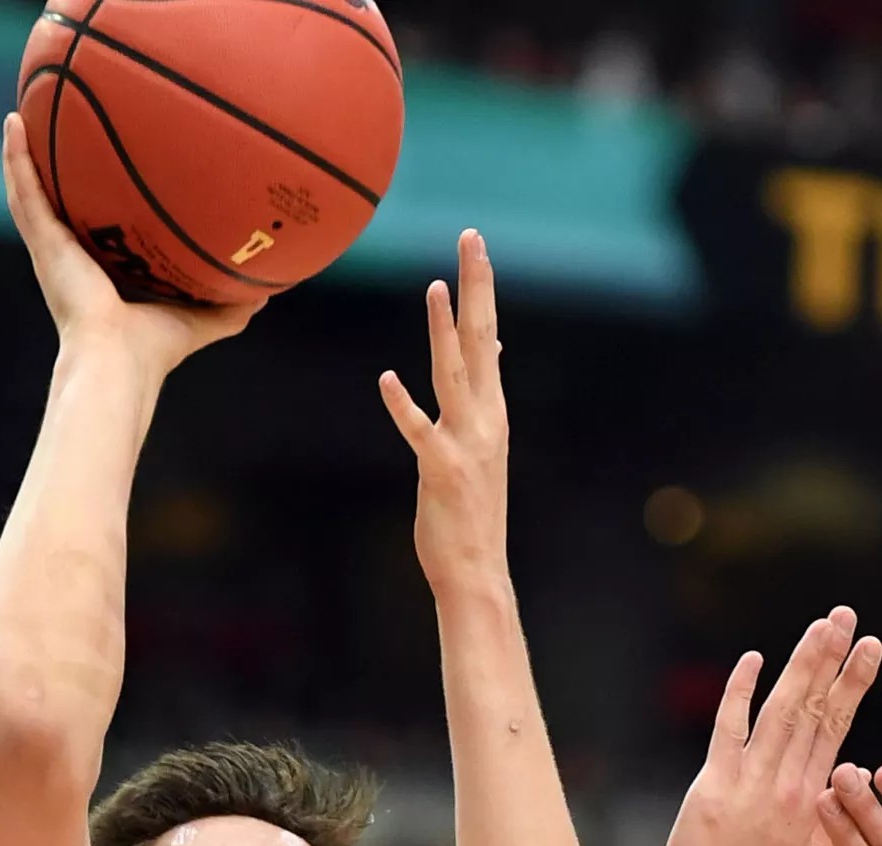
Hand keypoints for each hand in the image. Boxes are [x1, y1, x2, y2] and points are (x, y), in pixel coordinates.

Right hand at [2, 115, 260, 370]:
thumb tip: (268, 293)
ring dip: (24, 154)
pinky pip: (25, 192)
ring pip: (31, 192)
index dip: (95, 206)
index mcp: (101, 275)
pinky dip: (16, 157)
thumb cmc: (155, 350)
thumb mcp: (202, 318)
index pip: (95, 232)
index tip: (100, 175)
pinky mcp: (43, 244)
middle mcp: (72, 260)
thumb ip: (230, 305)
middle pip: (58, 207)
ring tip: (21, 113)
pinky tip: (14, 121)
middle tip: (53, 133)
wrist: (120, 362)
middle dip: (54, 173)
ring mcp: (52, 250)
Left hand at [380, 231, 508, 594]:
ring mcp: (466, 444)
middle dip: (476, 287)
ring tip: (436, 287)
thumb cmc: (471, 511)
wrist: (476, 570)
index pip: (489, 338)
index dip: (482, 290)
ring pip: (454, 375)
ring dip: (444, 331)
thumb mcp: (481, 446)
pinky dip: (404, 405)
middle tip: (471, 239)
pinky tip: (386, 379)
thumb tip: (495, 352)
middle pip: (481, 340)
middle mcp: (486, 420)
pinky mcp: (441, 471)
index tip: (476, 247)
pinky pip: (420, 431)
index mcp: (493, 412)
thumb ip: (483, 398)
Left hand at [656, 610, 880, 845]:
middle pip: (815, 708)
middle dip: (832, 658)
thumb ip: (829, 816)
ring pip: (783, 711)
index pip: (837, 726)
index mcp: (813, 798)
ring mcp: (752, 785)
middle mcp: (788, 785)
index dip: (852, 683)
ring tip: (822, 626)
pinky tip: (752, 660)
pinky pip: (728, 731)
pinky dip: (739, 694)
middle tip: (846, 615)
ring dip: (803, 664)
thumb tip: (846, 782)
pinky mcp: (714, 790)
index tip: (869, 647)